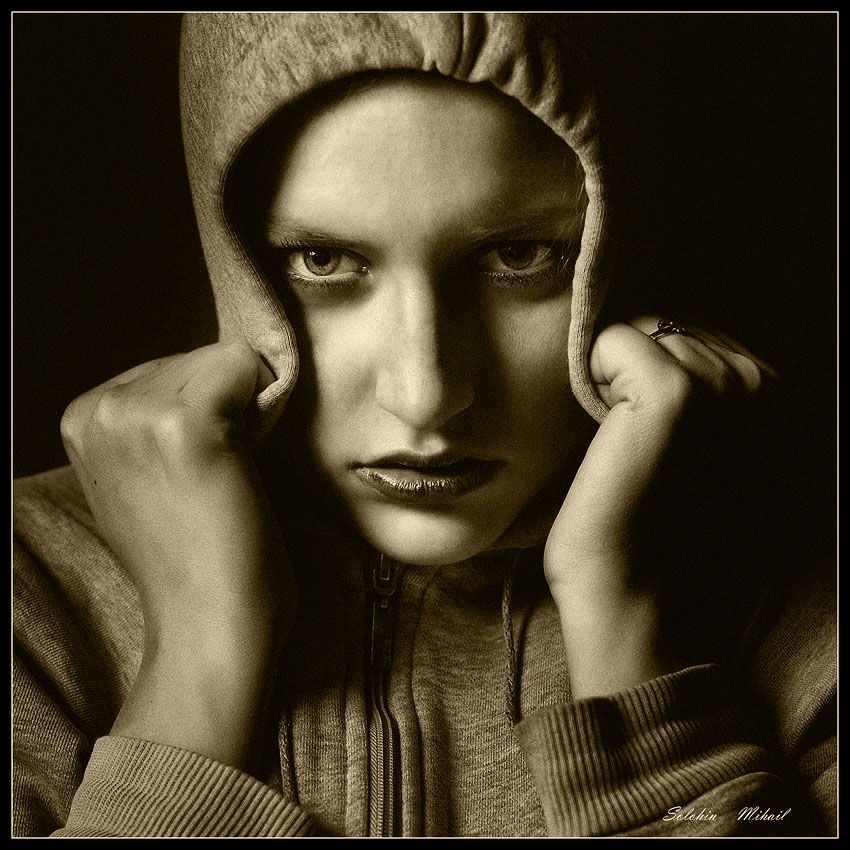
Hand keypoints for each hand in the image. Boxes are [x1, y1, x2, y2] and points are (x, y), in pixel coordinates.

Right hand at [60, 341, 292, 769]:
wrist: (207, 624)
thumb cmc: (191, 559)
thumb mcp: (142, 479)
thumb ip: (152, 425)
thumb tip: (216, 371)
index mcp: (83, 418)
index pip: (170, 366)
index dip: (202, 413)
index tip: (194, 471)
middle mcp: (100, 408)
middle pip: (199, 356)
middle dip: (223, 406)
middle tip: (216, 477)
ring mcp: (137, 414)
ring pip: (228, 358)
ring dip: (246, 410)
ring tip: (228, 475)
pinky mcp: (186, 425)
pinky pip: (248, 366)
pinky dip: (265, 405)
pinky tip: (244, 464)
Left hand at [544, 317, 776, 697]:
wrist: (634, 599)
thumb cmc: (656, 531)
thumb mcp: (698, 449)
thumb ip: (707, 395)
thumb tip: (665, 336)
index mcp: (779, 402)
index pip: (698, 333)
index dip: (656, 374)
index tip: (652, 436)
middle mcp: (765, 387)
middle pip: (672, 326)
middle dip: (637, 372)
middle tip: (636, 444)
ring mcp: (725, 387)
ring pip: (645, 331)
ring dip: (617, 379)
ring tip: (627, 444)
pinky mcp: (675, 394)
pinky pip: (615, 340)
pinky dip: (595, 373)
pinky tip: (607, 429)